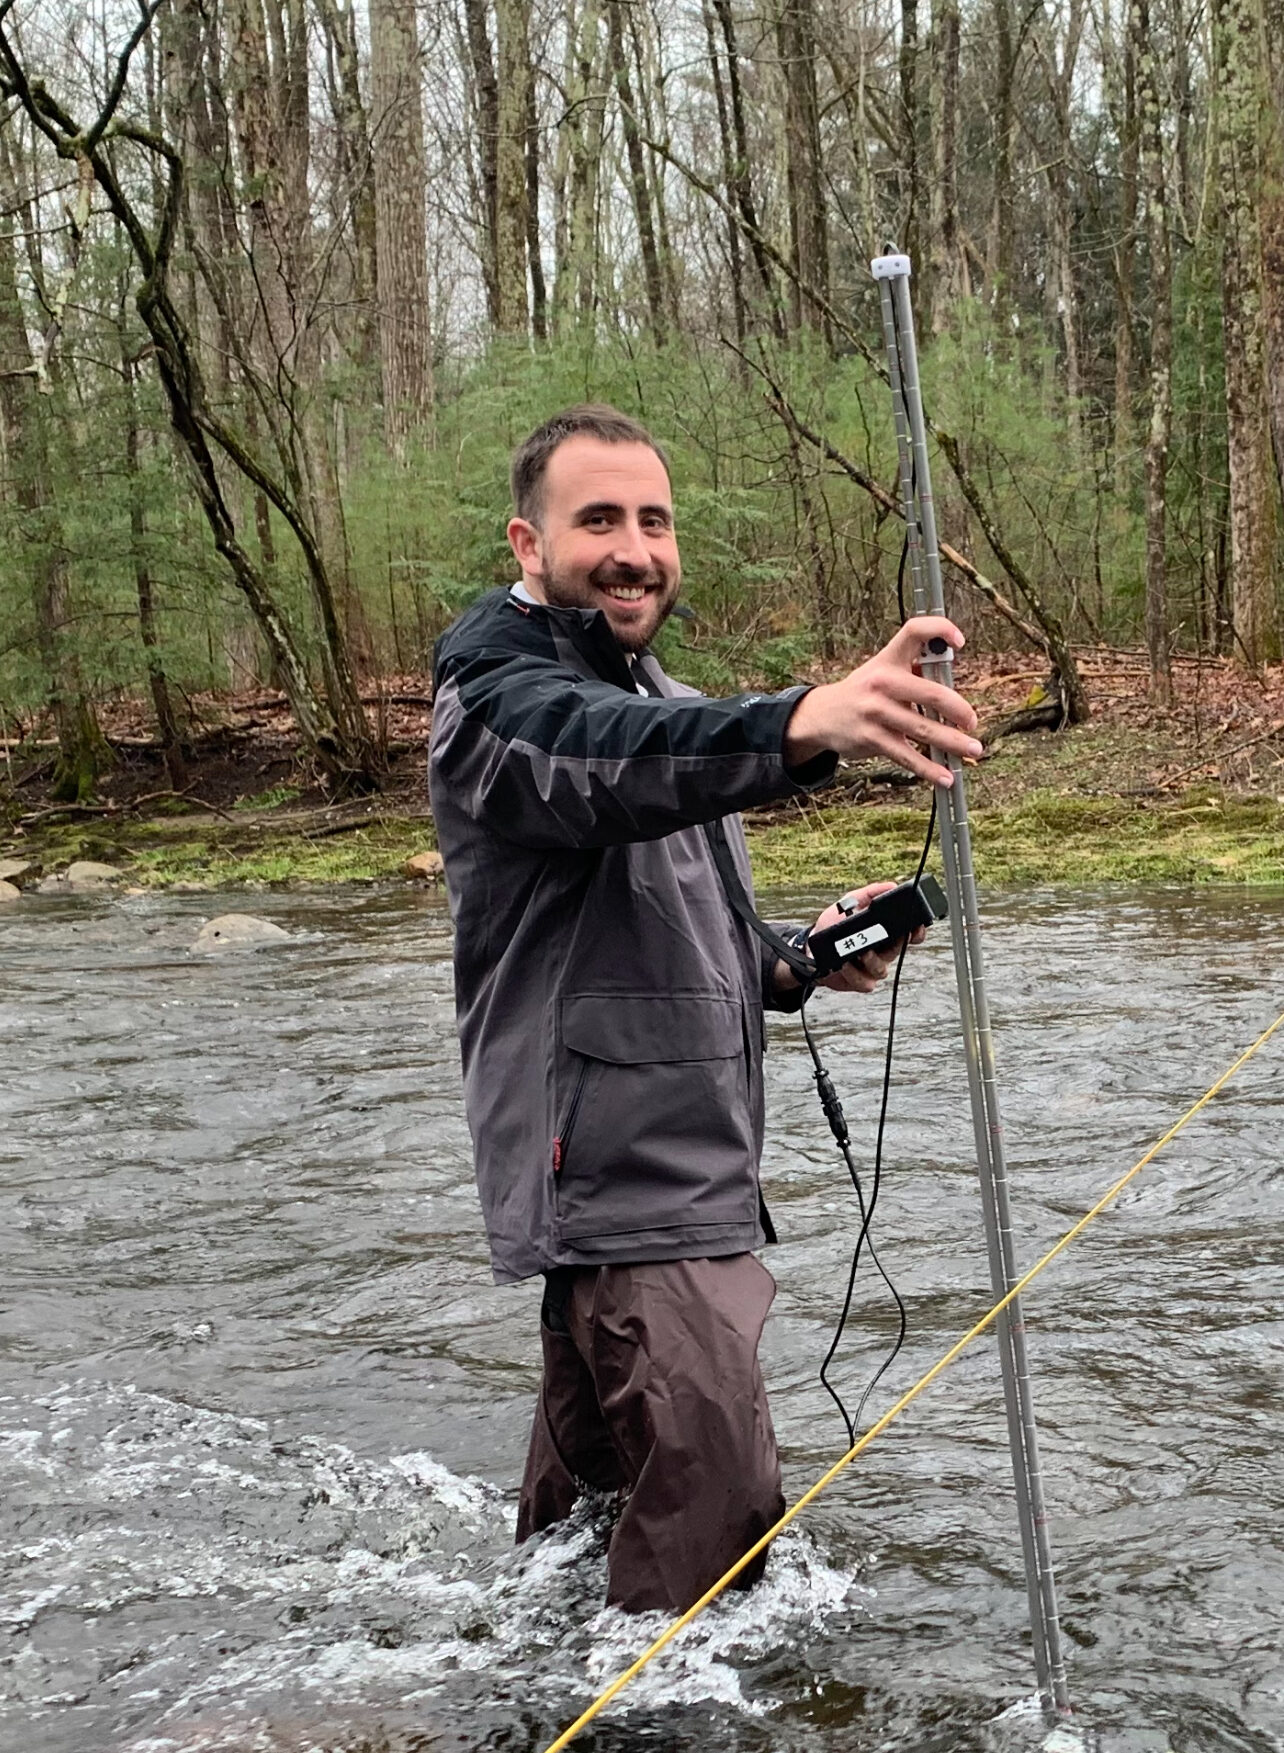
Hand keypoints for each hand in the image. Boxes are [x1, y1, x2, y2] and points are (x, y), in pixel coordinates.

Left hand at [773, 881, 926, 995]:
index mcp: (884, 934)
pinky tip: (845, 964)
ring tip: (860, 951)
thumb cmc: (832, 925)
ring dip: (871, 960)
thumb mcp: (849, 902)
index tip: (915, 926)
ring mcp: (871, 969)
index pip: (908, 935)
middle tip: (887, 936)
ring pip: (881, 969)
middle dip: (895, 944)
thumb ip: (869, 893)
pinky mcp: (858, 981)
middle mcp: (881, 953)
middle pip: (897, 951)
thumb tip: (891, 885)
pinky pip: (864, 982)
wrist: (810, 947)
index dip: (916, 933)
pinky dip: (854, 974)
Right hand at [783, 616, 981, 785]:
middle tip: (972, 721)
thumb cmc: (864, 692)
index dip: (940, 630)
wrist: (821, 715)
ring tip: (973, 750)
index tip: (960, 642)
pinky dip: (928, 769)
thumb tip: (956, 692)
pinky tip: (945, 777)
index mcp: (889, 659)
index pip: (914, 631)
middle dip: (960, 710)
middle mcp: (882, 681)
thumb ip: (916, 673)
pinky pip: (907, 756)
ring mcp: (875, 711)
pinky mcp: (871, 738)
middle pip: (931, 693)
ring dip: (954, 743)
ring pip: (924, 729)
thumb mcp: (882, 671)